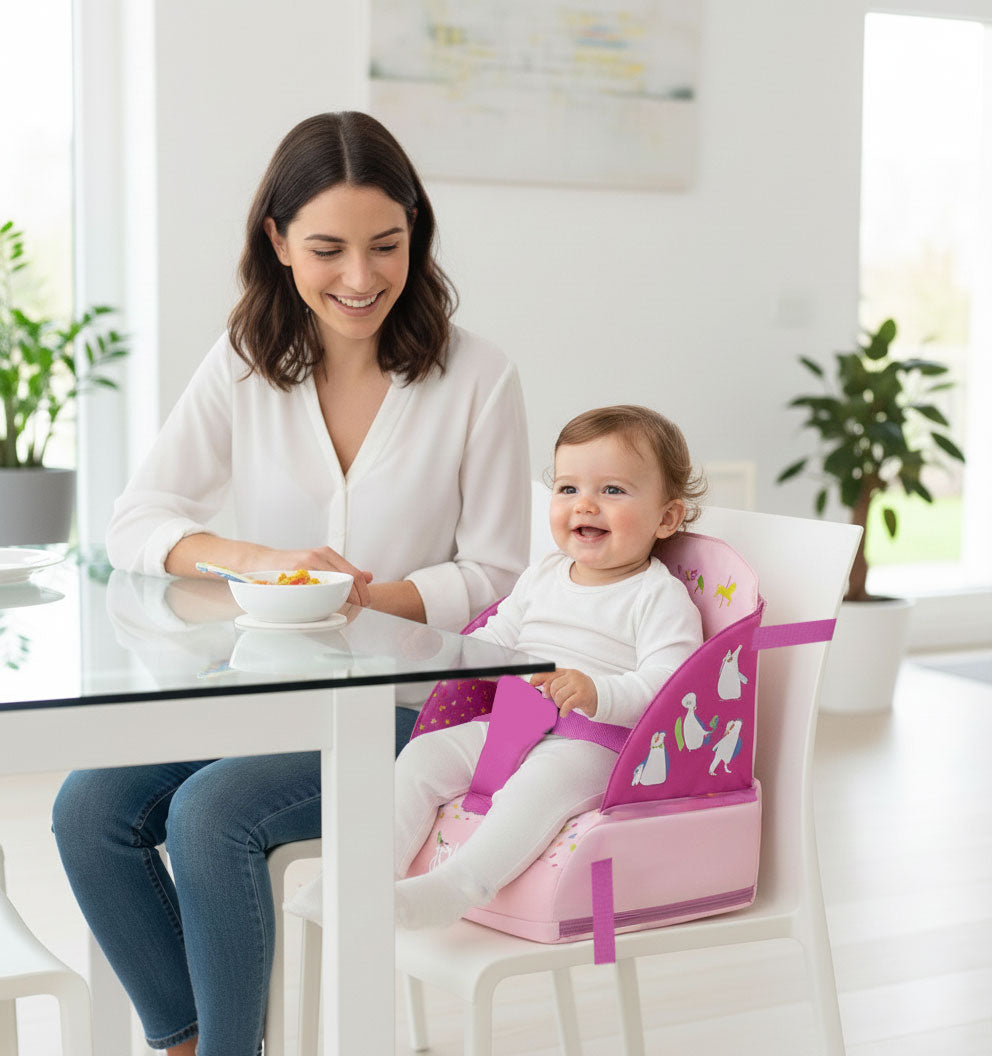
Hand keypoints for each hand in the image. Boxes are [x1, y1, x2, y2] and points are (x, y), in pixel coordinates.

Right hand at [247, 546, 372, 606]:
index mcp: (327, 554)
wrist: (262, 561)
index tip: (367, 602)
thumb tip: (370, 576)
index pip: (354, 573)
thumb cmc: (292, 565)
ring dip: (341, 600)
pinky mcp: (293, 573)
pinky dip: (320, 600)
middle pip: (347, 579)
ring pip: (333, 585)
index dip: (364, 590)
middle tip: (361, 607)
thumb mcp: (321, 563)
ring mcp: (305, 564)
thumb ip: (343, 570)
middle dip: (357, 597)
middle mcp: (318, 556)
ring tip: (343, 608)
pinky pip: (313, 590)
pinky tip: (321, 606)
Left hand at [529, 669, 597, 718]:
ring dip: (558, 704)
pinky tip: (564, 713)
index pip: (549, 672)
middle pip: (553, 686)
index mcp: (567, 672)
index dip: (538, 678)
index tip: (531, 684)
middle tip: (556, 701)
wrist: (601, 697)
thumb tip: (534, 683)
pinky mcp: (583, 695)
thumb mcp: (568, 684)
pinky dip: (563, 711)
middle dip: (552, 696)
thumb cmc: (581, 691)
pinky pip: (567, 704)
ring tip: (564, 706)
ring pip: (559, 695)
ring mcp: (578, 684)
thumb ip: (553, 682)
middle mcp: (573, 676)